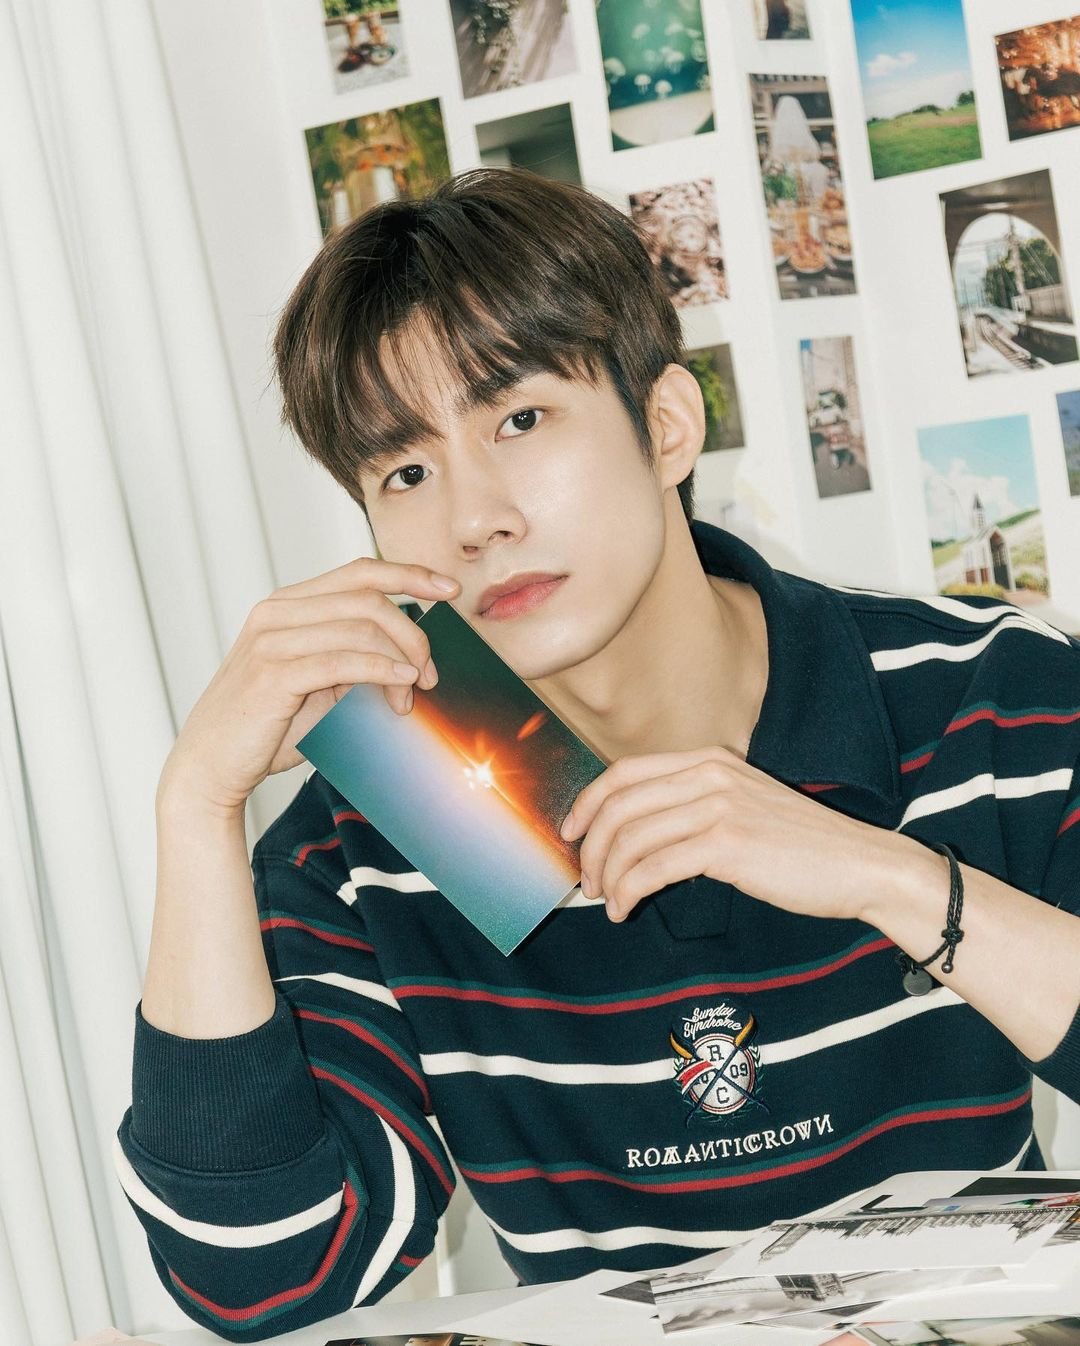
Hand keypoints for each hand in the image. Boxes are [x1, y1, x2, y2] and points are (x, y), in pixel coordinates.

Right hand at [160, 557, 460, 816]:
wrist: (211, 766)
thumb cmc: (266, 726)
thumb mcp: (317, 682)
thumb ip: (352, 658)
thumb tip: (409, 656)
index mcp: (287, 604)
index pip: (359, 572)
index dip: (409, 574)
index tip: (448, 589)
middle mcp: (276, 612)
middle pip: (369, 598)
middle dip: (413, 633)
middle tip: (430, 673)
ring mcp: (271, 640)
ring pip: (362, 627)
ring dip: (401, 661)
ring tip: (411, 696)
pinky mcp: (273, 673)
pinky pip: (345, 661)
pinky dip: (383, 672)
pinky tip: (402, 686)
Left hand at [559, 747, 907, 923]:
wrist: (862, 865)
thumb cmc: (803, 847)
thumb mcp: (744, 806)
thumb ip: (696, 807)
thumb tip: (638, 837)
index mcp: (709, 759)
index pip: (625, 771)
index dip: (588, 802)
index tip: (572, 832)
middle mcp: (709, 773)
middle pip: (619, 803)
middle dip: (591, 846)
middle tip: (587, 880)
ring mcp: (718, 805)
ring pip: (631, 838)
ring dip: (607, 875)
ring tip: (608, 901)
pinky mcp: (726, 844)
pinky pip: (653, 867)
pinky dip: (629, 891)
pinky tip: (628, 909)